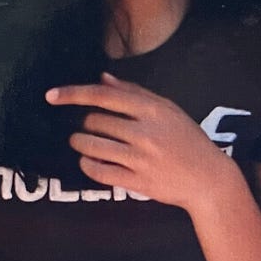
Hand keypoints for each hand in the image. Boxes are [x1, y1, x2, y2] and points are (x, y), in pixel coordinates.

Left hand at [45, 72, 232, 210]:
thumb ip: (134, 93)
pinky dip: (87, 165)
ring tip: (80, 142)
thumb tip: (102, 78)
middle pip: (95, 121)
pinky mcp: (137, 182)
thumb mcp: (168, 110)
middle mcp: (145, 132)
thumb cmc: (188, 140)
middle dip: (84, 123)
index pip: (104, 95)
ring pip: (92, 146)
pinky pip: (99, 172)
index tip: (52, 96)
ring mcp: (141, 158)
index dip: (73, 94)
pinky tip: (87, 161)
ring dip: (80, 143)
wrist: (209, 178)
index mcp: (153, 109)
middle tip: (85, 126)